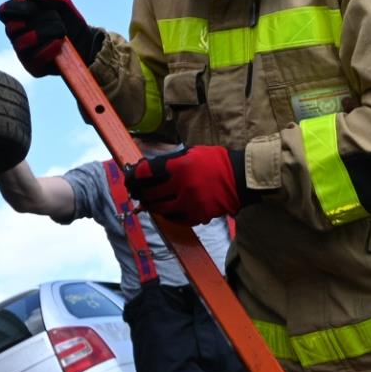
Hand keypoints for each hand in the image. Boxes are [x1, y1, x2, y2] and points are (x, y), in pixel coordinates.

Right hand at [0, 0, 101, 76]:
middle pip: (12, 27)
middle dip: (40, 20)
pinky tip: (60, 43)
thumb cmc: (71, 24)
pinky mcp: (34, 69)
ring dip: (45, 33)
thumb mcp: (65, 6)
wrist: (88, 45)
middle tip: (57, 21)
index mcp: (20, 19)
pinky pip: (34, 58)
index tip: (33, 8)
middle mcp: (17, 37)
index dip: (14, 8)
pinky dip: (49, 49)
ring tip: (61, 33)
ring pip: (21, 42)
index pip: (3, 12)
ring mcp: (24, 55)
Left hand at [125, 146, 253, 224]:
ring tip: (148, 203)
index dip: (134, 176)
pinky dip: (168, 216)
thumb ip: (171, 160)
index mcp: (179, 166)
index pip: (146, 172)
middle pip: (150, 192)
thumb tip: (149, 167)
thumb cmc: (216, 162)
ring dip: (151, 206)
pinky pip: (175, 219)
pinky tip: (166, 212)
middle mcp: (181, 185)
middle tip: (136, 193)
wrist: (240, 179)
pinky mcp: (197, 215)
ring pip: (160, 208)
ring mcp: (189, 202)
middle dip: (140, 193)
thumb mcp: (193, 152)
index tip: (130, 179)